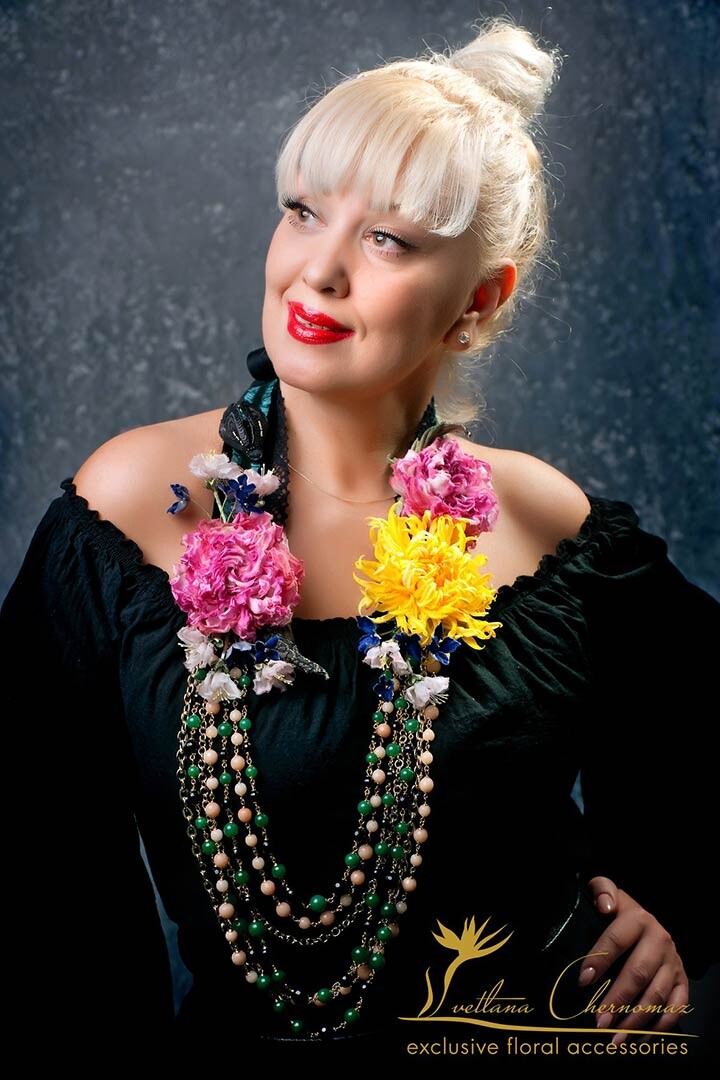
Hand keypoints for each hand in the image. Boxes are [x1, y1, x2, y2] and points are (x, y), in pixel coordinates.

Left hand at [579, 876, 688, 1042]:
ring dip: (635, 1019)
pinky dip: (659, 1027)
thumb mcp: (607, 892)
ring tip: (614, 1037)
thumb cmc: (619, 912)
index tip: (582, 980)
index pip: (616, 940)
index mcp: (639, 919)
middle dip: (617, 999)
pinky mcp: (682, 981)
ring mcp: (673, 963)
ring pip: (657, 995)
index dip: (599, 960)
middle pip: (638, 973)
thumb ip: (602, 890)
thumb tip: (604, 905)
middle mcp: (660, 940)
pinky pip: (676, 1008)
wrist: (647, 922)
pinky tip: (639, 1039)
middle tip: (598, 1021)